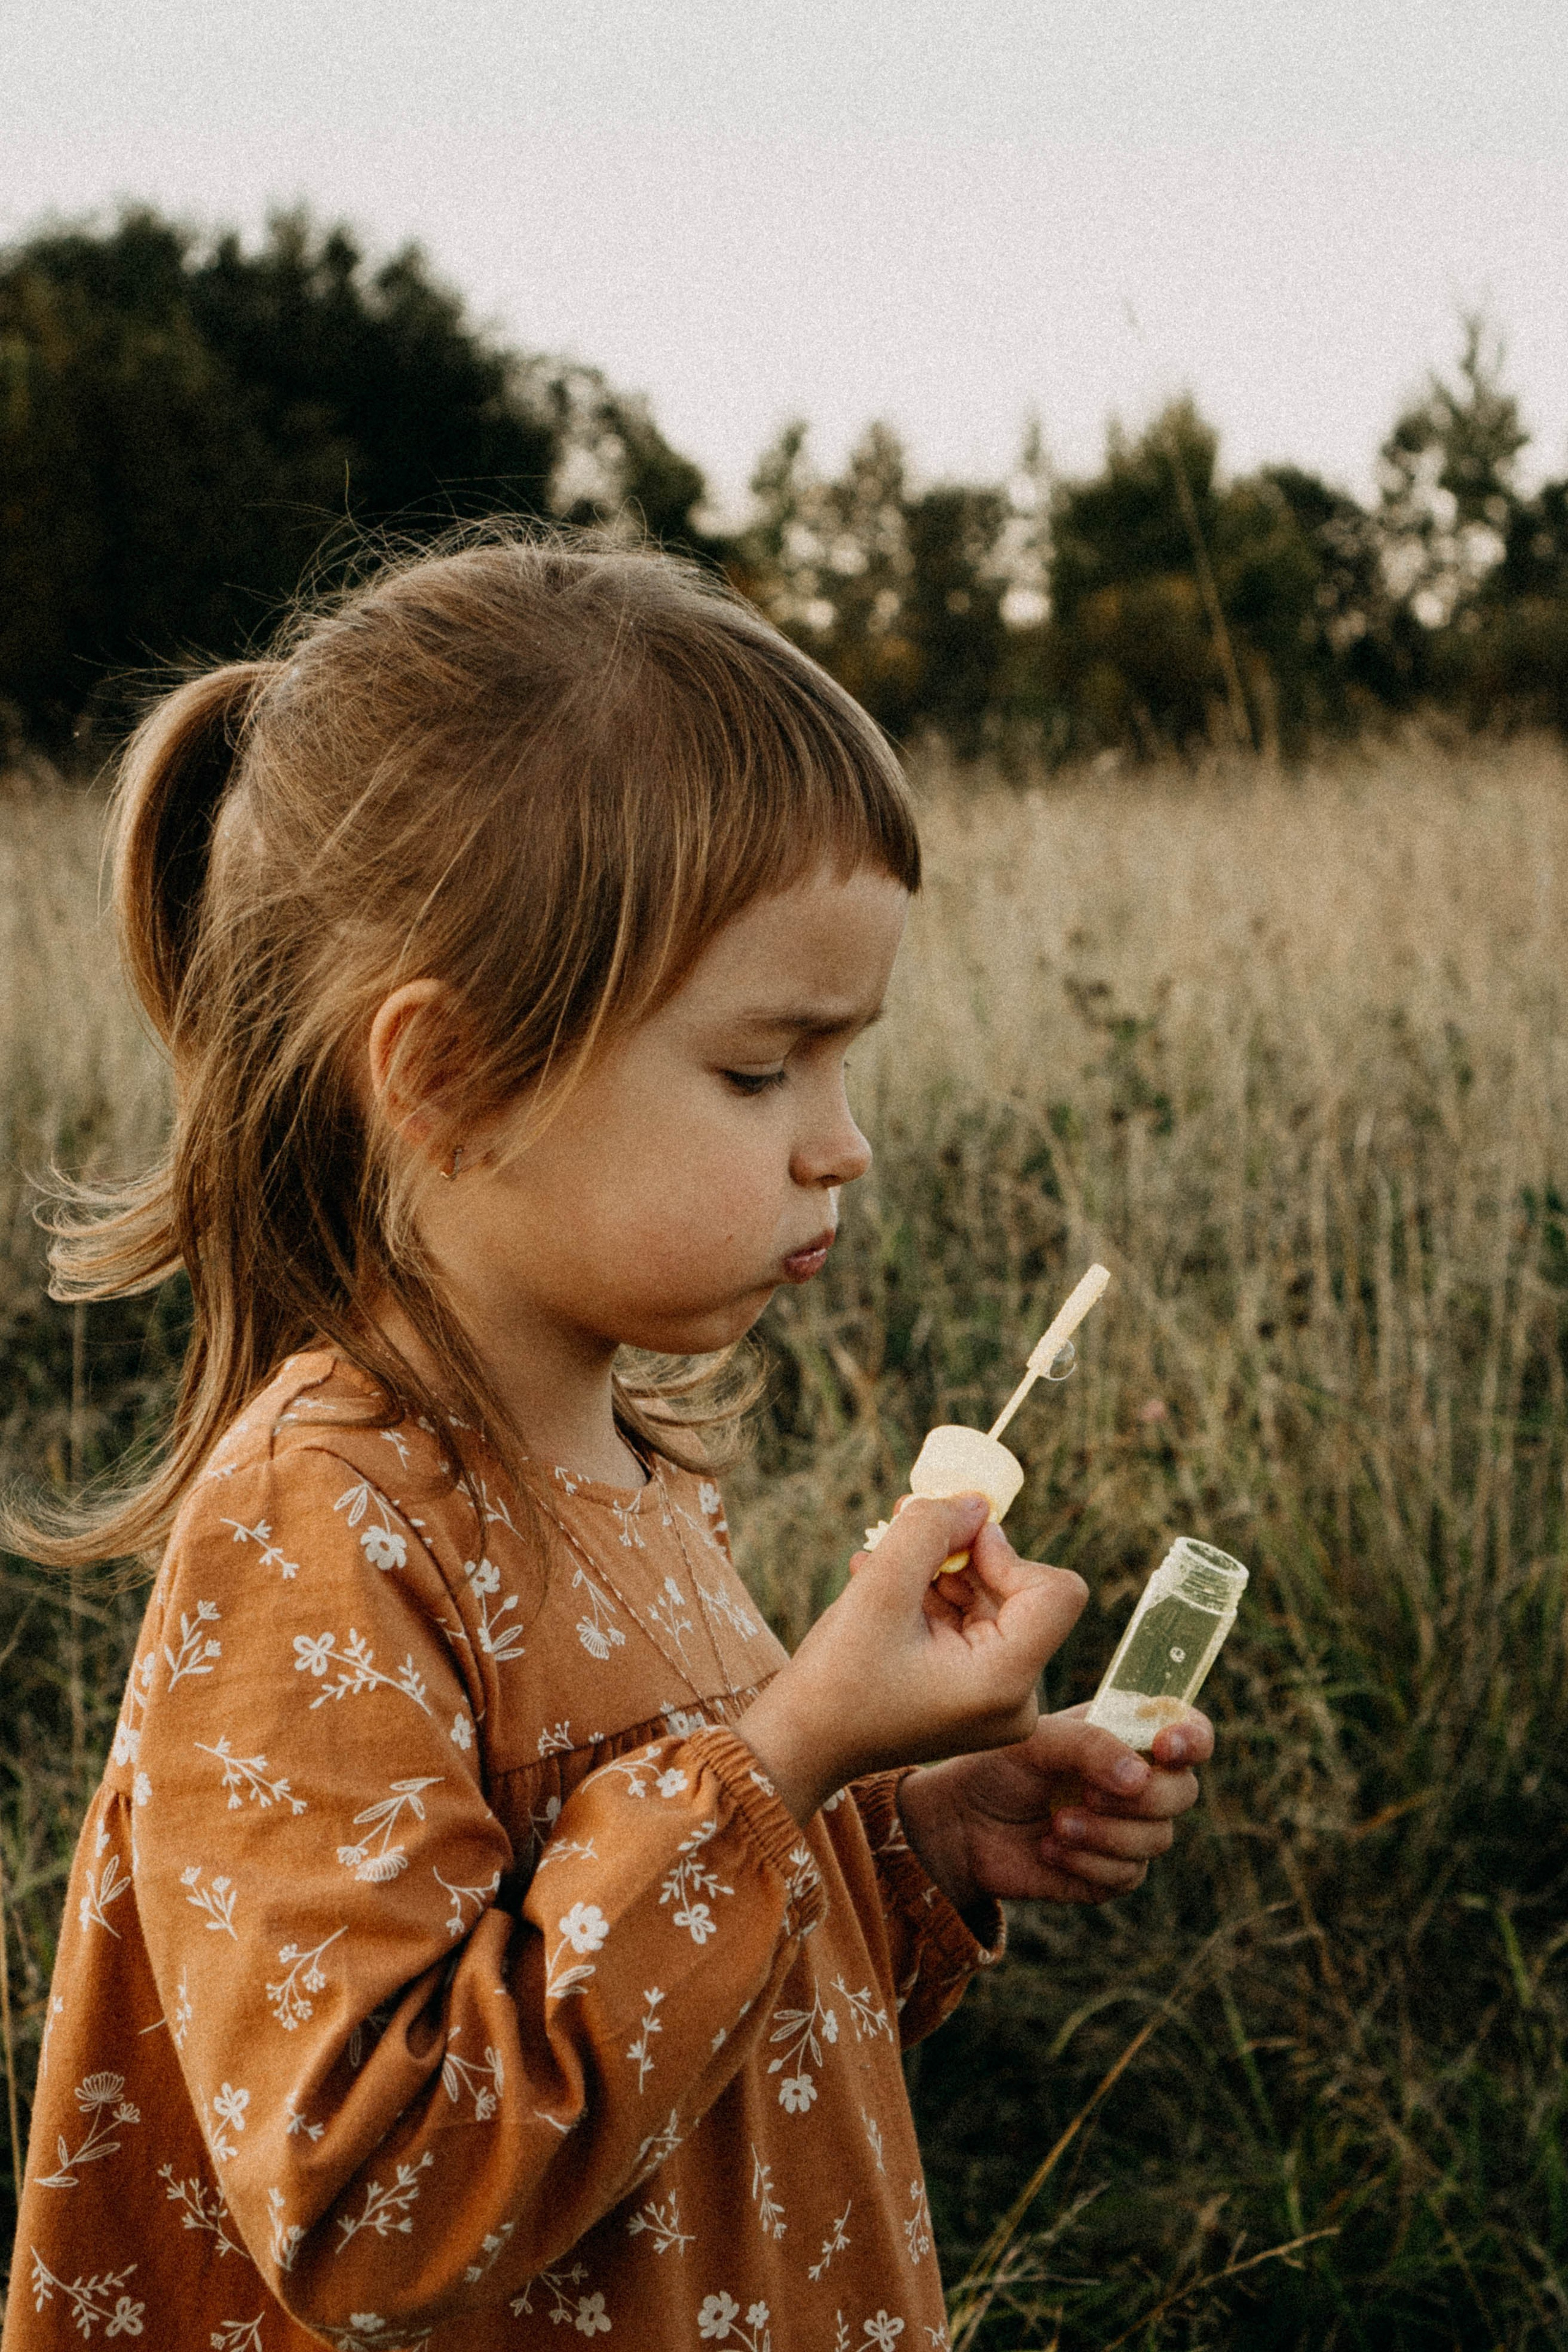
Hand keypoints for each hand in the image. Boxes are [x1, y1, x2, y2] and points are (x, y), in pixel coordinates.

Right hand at [737, 1495, 1086, 1823]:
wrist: (801, 1745)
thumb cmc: (837, 1678)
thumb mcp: (879, 1590)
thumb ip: (930, 1531)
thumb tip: (975, 1502)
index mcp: (1005, 1682)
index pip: (1056, 1592)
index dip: (1006, 1552)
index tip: (950, 1541)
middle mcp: (1015, 1699)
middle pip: (1019, 1594)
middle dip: (962, 1557)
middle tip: (904, 1526)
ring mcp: (995, 1701)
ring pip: (990, 1605)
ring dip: (939, 1574)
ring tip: (879, 1562)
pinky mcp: (972, 1696)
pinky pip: (970, 1628)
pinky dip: (932, 1600)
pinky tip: (883, 1587)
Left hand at [895, 1703, 1212, 1911]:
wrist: (963, 1825)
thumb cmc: (1000, 1767)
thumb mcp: (1036, 1741)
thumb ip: (1088, 1744)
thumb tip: (1139, 1775)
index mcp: (1128, 1735)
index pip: (1190, 1732)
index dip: (1192, 1738)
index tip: (1165, 1748)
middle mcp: (1139, 1781)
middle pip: (1183, 1792)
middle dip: (1143, 1797)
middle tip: (1087, 1793)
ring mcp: (1130, 1830)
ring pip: (1158, 1839)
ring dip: (1106, 1833)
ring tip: (1056, 1822)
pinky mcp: (1112, 1872)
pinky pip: (1128, 1875)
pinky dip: (1087, 1862)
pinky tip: (1050, 1847)